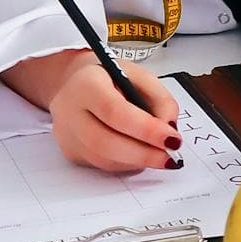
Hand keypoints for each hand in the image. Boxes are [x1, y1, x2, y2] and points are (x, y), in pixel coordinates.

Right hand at [0, 48, 180, 171]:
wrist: (76, 84)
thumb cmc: (110, 79)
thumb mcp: (139, 76)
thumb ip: (160, 99)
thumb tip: (170, 129)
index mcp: (87, 84)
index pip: (114, 111)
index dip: (146, 129)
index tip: (172, 139)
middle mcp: (70, 111)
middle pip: (105, 142)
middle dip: (144, 154)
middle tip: (171, 157)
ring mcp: (68, 135)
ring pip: (104, 159)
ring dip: (139, 161)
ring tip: (161, 156)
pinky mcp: (72, 153)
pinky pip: (103, 165)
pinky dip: (128, 164)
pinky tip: (141, 155)